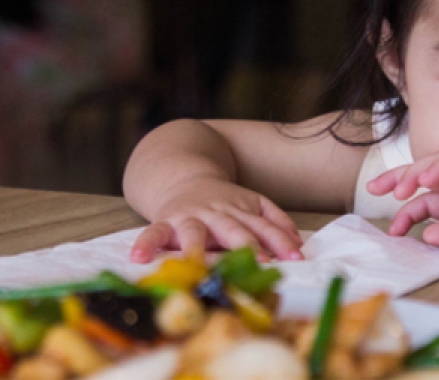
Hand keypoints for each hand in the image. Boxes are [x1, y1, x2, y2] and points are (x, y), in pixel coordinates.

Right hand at [130, 177, 303, 263]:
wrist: (184, 176)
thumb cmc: (223, 200)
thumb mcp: (253, 203)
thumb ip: (276, 221)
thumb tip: (299, 244)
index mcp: (241, 210)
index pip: (264, 227)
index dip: (280, 241)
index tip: (295, 259)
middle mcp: (217, 213)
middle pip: (233, 229)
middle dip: (246, 245)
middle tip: (258, 262)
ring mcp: (189, 216)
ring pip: (194, 231)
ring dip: (196, 247)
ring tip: (196, 263)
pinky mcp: (165, 221)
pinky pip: (153, 232)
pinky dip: (146, 243)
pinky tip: (138, 258)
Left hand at [367, 153, 438, 254]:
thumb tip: (428, 235)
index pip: (426, 201)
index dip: (406, 211)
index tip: (392, 230)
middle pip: (423, 177)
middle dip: (396, 180)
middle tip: (374, 190)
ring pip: (435, 165)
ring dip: (413, 173)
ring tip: (397, 189)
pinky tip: (425, 179)